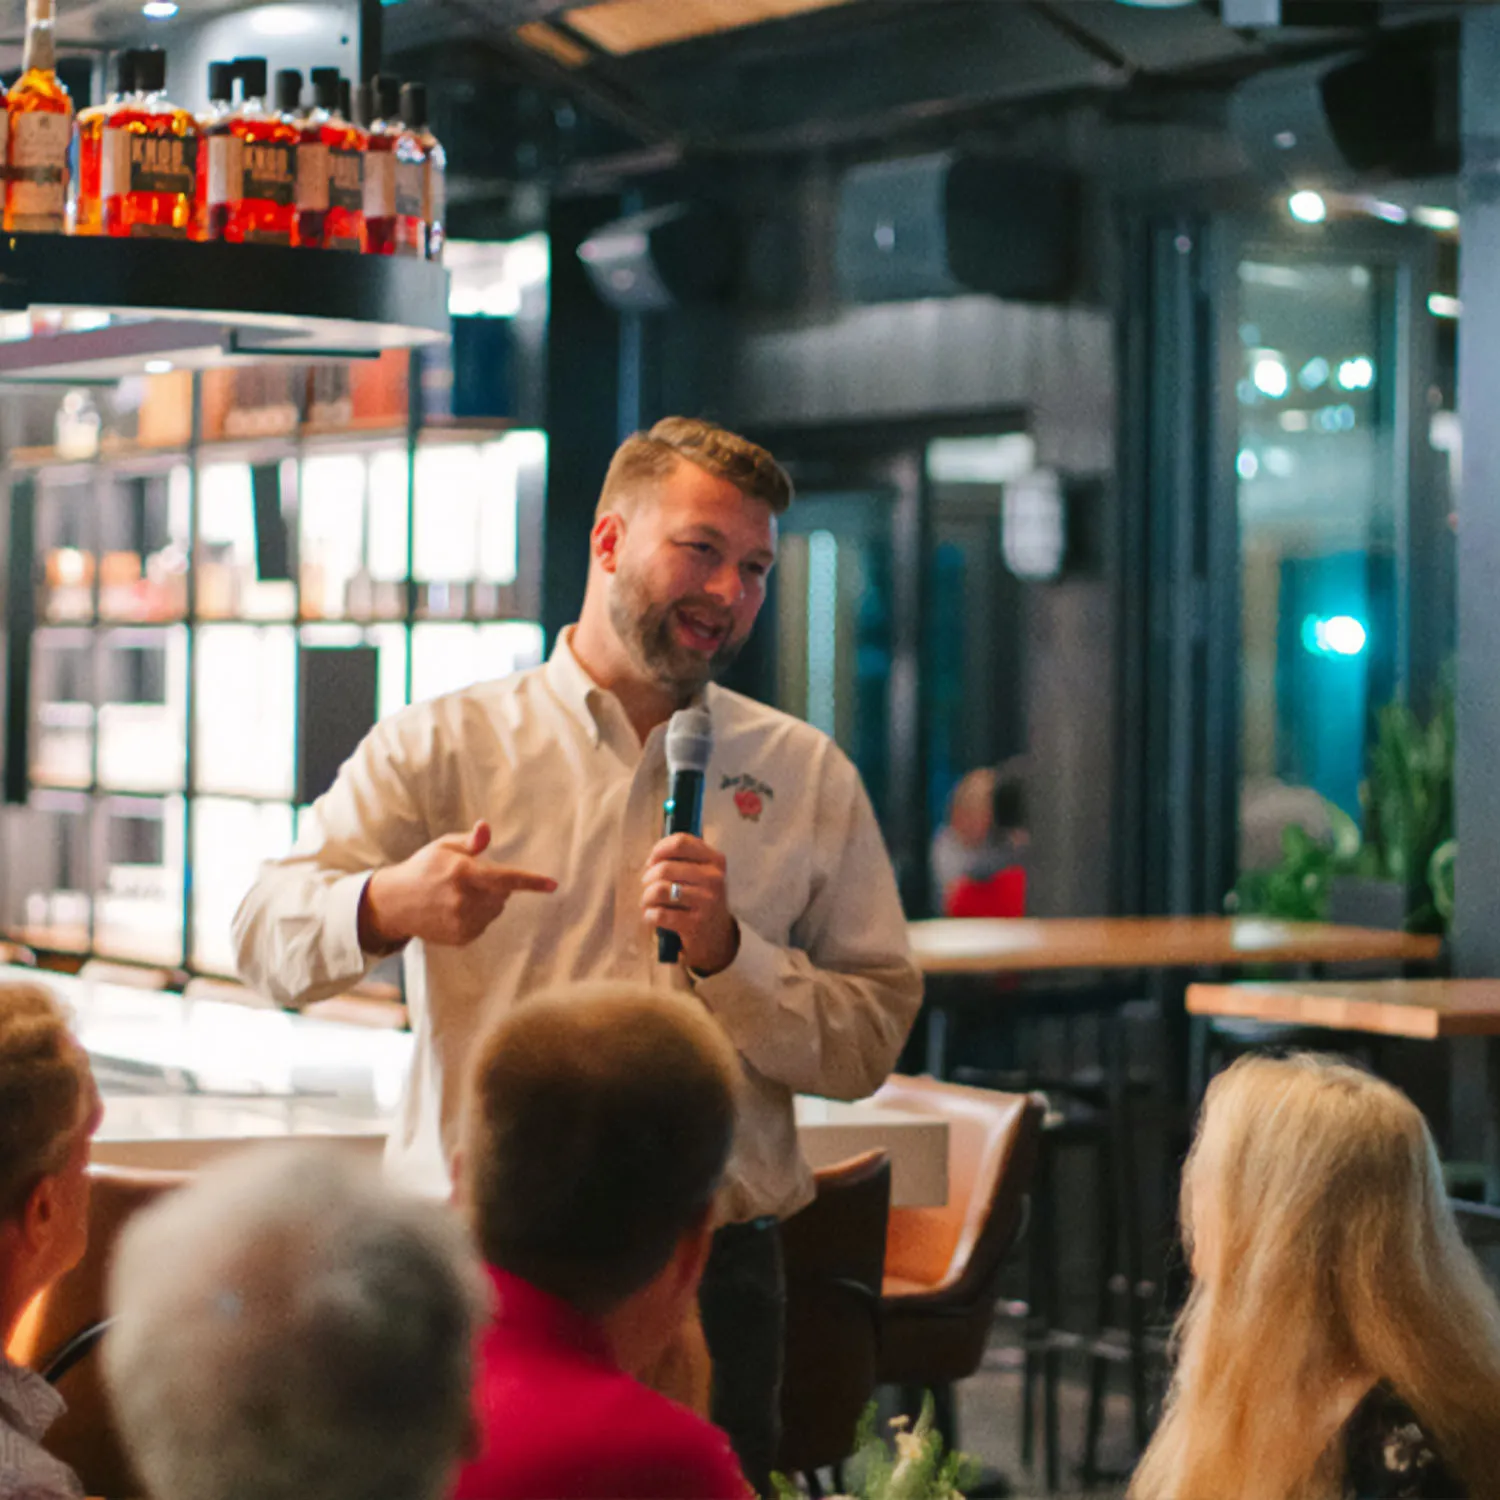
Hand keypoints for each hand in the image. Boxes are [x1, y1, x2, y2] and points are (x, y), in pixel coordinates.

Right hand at [359, 820, 555, 950]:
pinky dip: (477, 917)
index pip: (505, 878)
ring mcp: (461, 922)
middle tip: (469, 880)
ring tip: (459, 895)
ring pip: (495, 911)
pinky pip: (484, 925)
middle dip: (495, 886)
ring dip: (487, 902)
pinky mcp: (460, 937)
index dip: (531, 882)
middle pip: (503, 895)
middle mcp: (463, 900)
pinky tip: (455, 910)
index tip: (552, 884)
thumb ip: (471, 841)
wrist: (395, 903)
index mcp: (462, 873)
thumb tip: (486, 827)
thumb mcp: (444, 846)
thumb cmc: (423, 868)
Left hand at [641, 832, 738, 975]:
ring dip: (647, 898)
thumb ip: (682, 859)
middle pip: (665, 868)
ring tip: (649, 903)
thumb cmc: (701, 900)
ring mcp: (706, 902)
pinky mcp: (695, 924)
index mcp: (715, 861)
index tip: (652, 862)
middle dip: (648, 879)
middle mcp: (714, 879)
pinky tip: (653, 917)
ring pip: (659, 890)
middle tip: (648, 888)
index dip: (659, 850)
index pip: (680, 842)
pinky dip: (649, 916)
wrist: (717, 939)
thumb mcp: (701, 875)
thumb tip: (652, 857)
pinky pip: (659, 914)